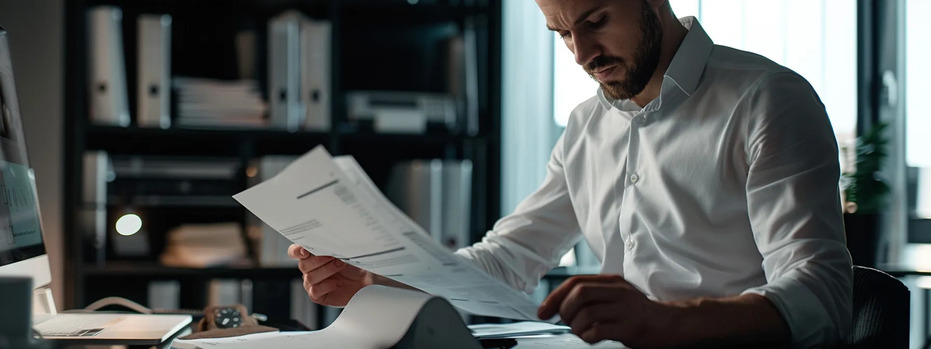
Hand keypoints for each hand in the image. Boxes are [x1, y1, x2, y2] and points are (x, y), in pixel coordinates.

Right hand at [287, 244, 372, 305]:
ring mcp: (312, 283)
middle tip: (336, 257)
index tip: (305, 251)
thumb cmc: (353, 264)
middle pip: (303, 265)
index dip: (296, 251)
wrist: (364, 279)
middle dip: (320, 260)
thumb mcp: (343, 252)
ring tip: (341, 266)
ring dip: (327, 270)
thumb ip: (330, 248)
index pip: (294, 252)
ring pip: (310, 277)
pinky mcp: (318, 295)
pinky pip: (315, 290)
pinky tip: (338, 283)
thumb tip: (326, 244)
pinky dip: (328, 285)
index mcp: (310, 255)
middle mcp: (309, 269)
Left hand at [537, 274, 671, 345]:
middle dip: (564, 310)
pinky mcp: (631, 327)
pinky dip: (588, 336)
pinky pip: (599, 331)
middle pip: (579, 294)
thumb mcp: (616, 296)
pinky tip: (592, 338)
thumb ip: (592, 297)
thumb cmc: (638, 313)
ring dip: (576, 327)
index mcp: (612, 281)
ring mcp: (625, 309)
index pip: (575, 282)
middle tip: (566, 322)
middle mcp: (618, 292)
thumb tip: (558, 307)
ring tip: (581, 332)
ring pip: (586, 314)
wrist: (670, 324)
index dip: (554, 296)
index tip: (543, 311)